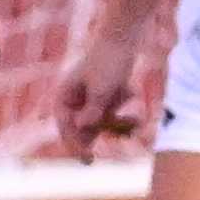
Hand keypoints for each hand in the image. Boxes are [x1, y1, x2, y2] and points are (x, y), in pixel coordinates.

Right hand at [54, 33, 142, 161]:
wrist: (123, 37)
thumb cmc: (108, 62)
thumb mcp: (102, 89)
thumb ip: (93, 111)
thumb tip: (82, 129)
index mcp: (64, 95)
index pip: (65, 125)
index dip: (73, 143)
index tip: (85, 158)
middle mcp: (75, 98)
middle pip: (81, 128)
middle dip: (95, 137)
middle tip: (92, 162)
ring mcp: (91, 97)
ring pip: (101, 122)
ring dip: (117, 123)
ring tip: (135, 121)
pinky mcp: (107, 95)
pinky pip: (114, 112)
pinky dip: (124, 108)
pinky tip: (131, 91)